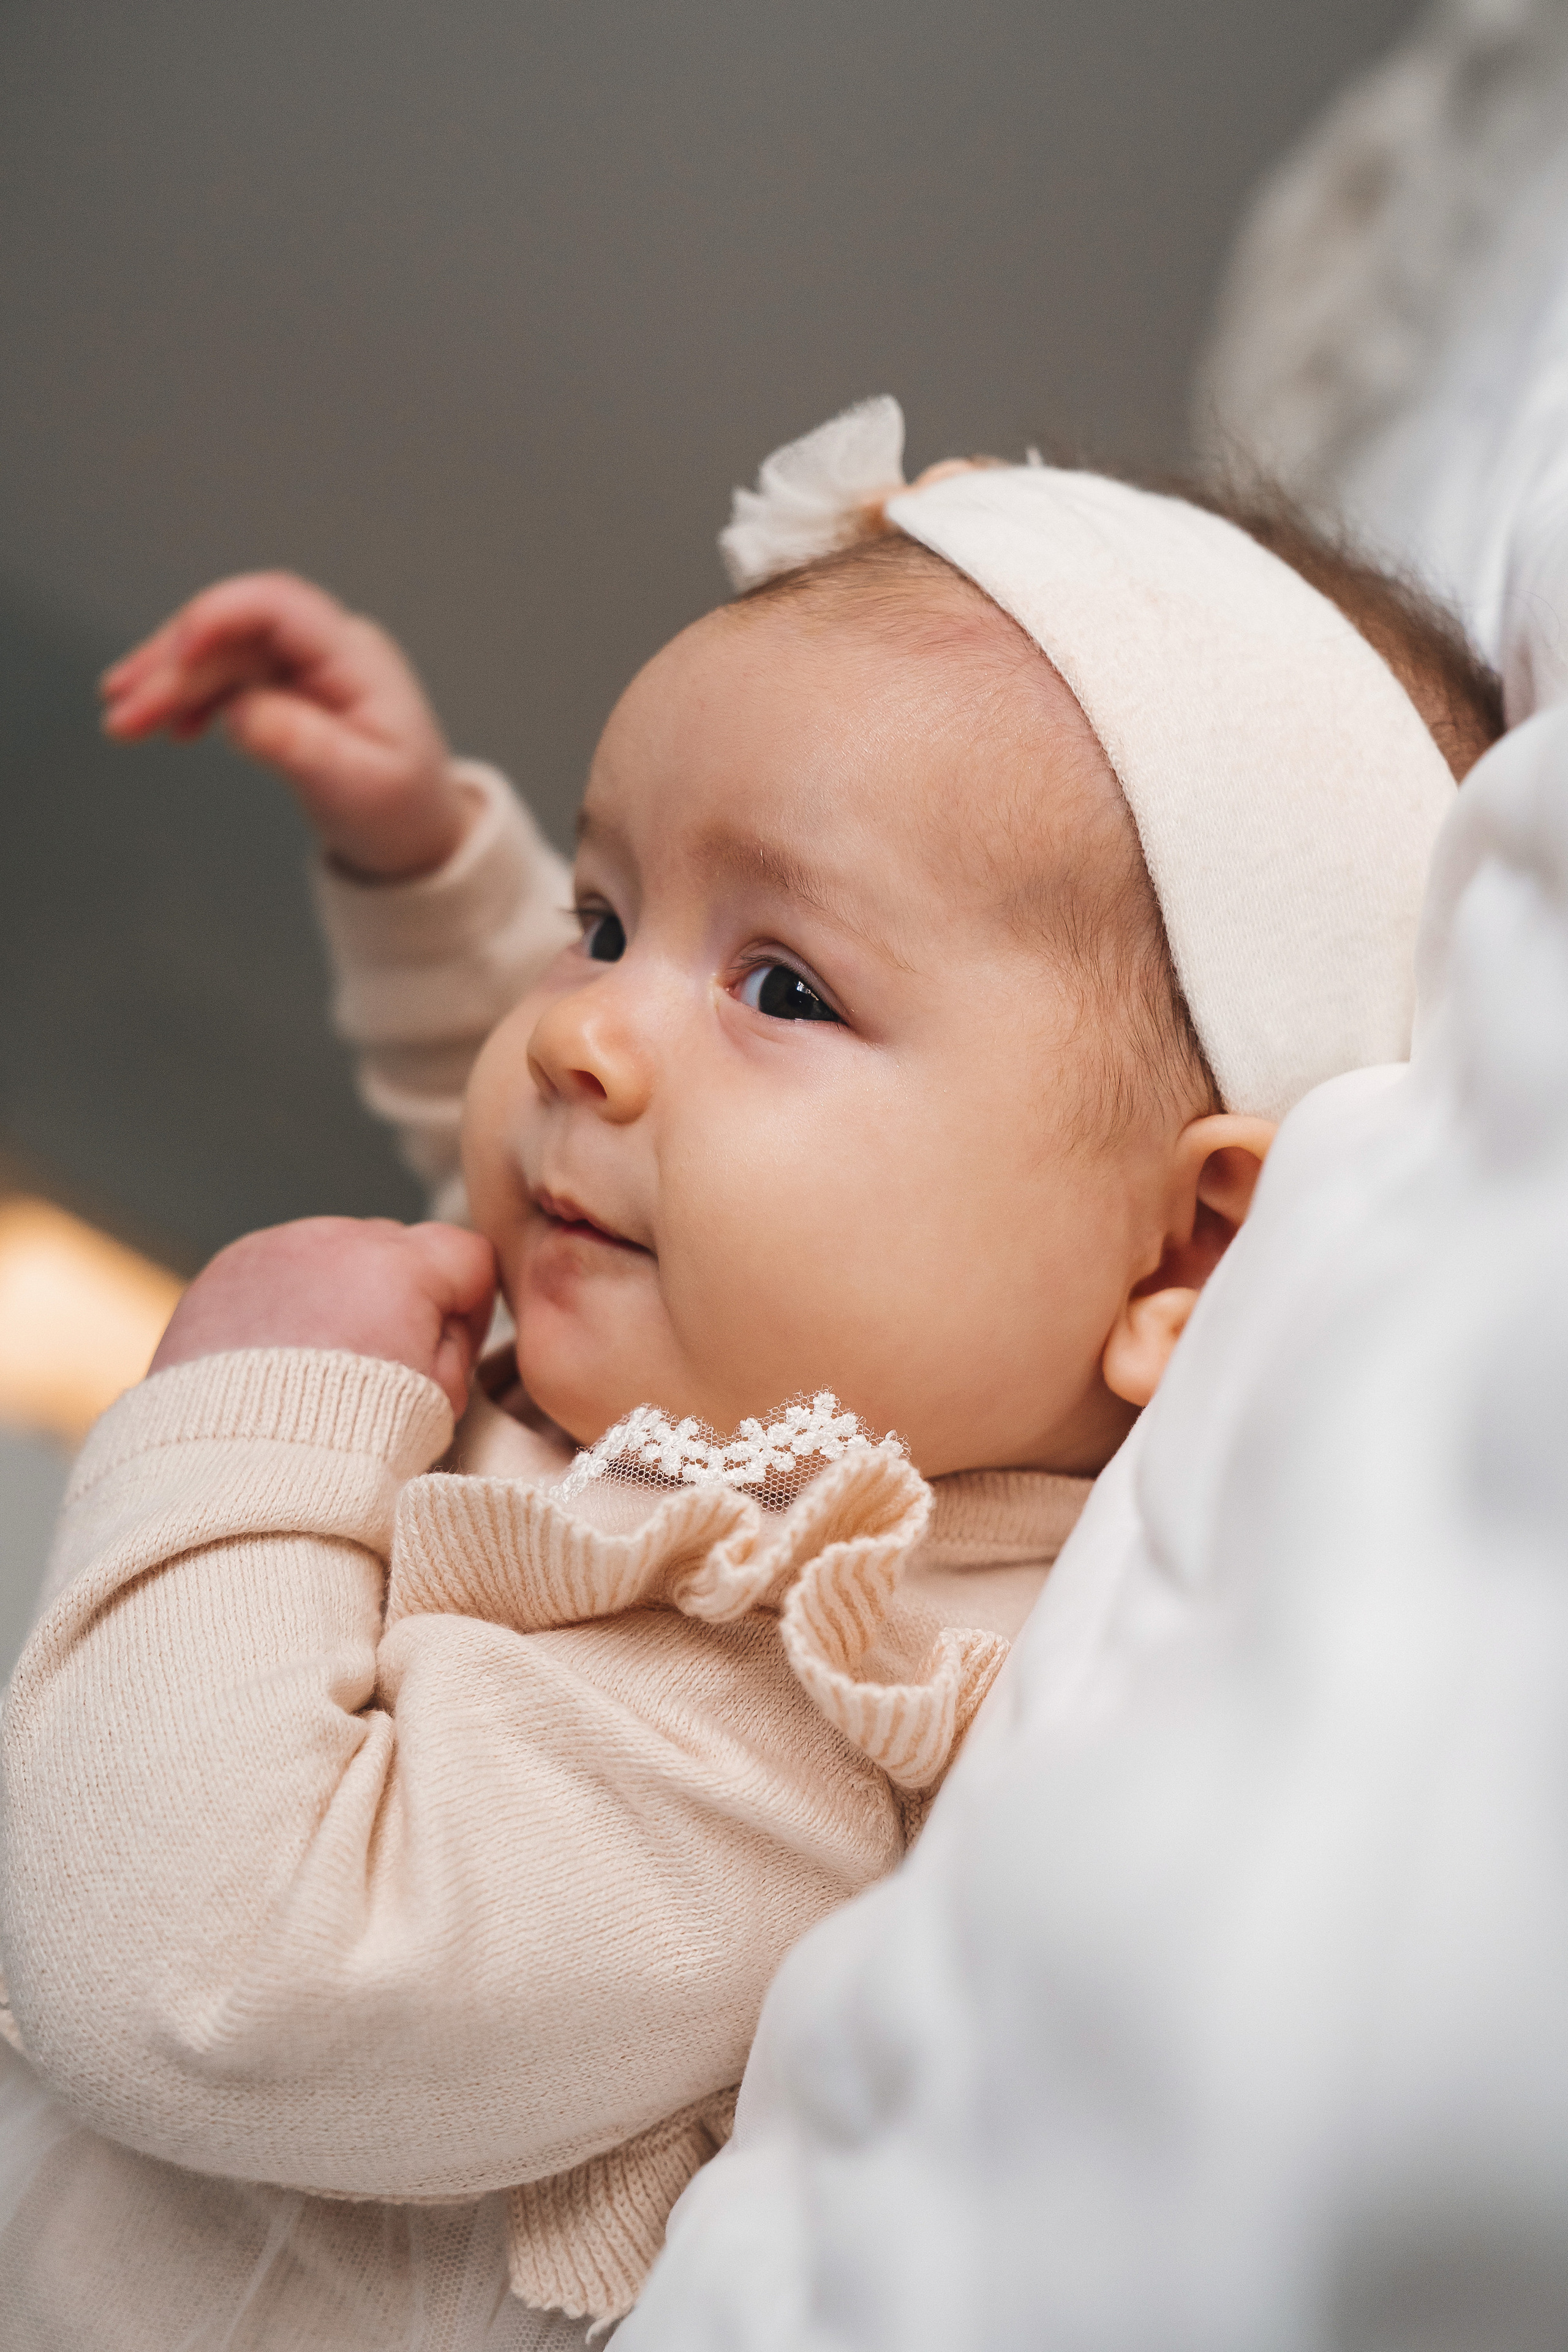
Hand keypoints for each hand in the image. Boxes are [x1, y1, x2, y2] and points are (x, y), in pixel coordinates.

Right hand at [100, 572, 471, 878]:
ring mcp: (304, 666)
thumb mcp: (358, 786)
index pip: (279, 606)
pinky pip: (226, 678)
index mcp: (356, 658)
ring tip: (123, 720)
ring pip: (220, 652)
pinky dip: (190, 698)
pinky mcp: (284, 688)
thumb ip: (299, 746)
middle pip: (235, 631)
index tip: (176, 656)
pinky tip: (168, 728)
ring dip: (167, 680)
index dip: (219, 616)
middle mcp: (327, 648)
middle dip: (172, 665)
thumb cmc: (400, 809)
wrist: (417, 835)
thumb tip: (239, 713)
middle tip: (123, 710)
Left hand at [149, 1218, 497, 1417]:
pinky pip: (278, 1268)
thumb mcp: (440, 1402)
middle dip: (398, 1299)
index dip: (467, 1311)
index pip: (467, 1255)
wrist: (237, 1474)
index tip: (446, 1355)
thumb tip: (439, 1328)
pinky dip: (286, 1301)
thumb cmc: (342, 1446)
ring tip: (317, 1366)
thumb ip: (452, 1344)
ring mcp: (273, 1249)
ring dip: (338, 1296)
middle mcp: (333, 1241)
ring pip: (334, 1255)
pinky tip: (276, 1356)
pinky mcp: (227, 1267)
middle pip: (397, 1249)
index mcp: (397, 1267)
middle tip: (378, 1369)